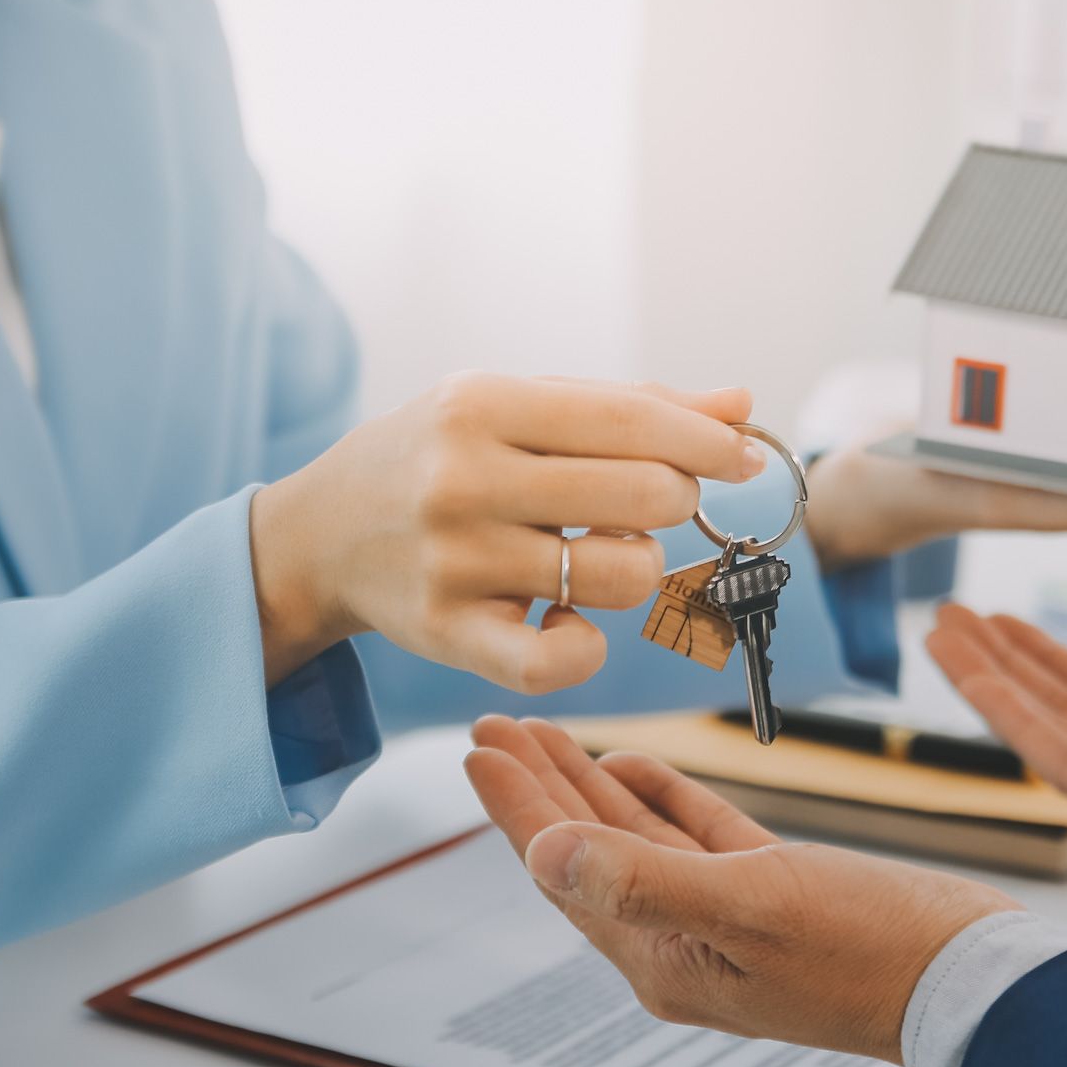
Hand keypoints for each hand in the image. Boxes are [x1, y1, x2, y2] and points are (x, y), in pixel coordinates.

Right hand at [251, 374, 767, 689]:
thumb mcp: (517, 409)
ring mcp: (454, 562)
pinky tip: (571, 622)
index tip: (744, 458)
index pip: (631, 421)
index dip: (707, 443)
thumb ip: (630, 407)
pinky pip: (561, 662)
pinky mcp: (449, 636)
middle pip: (644, 497)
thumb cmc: (443, 457)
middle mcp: (463, 479)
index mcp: (483, 404)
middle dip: (675, 502)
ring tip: (599, 556)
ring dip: (638, 570)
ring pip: (622, 578)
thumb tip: (742, 406)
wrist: (322, 533)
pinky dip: (587, 648)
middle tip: (652, 506)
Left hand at [463, 716, 1018, 1062]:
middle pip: (586, 849)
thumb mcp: (752, 907)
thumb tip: (541, 853)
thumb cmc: (872, 950)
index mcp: (660, 957)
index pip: (565, 867)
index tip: (474, 743)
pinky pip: (695, 838)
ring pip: (636, 838)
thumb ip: (644, 879)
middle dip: (539, 784)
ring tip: (545, 731)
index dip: (516, 804)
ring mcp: (726, 919)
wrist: (968, 979)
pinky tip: (634, 763)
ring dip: (590, 783)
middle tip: (494, 721)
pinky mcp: (772, 893)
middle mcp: (681, 941)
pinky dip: (661, 798)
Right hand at [927, 606, 1066, 901]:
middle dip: (998, 664)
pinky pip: (1065, 760)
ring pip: (1045, 732)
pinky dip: (1015, 717)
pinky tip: (975, 680)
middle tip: (945, 619)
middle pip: (1056, 710)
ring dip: (988, 684)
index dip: (1043, 656)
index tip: (997, 617)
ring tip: (939, 636)